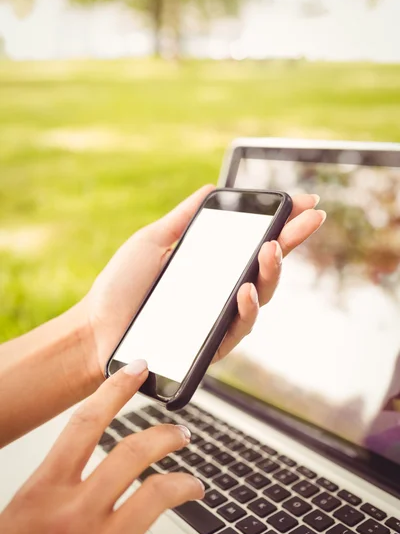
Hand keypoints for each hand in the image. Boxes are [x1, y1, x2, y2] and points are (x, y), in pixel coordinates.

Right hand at [0, 361, 209, 533]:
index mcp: (43, 493)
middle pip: (133, 452)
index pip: (85, 423)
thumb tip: (87, 451)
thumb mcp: (19, 517)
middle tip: (182, 433)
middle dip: (166, 434)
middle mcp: (73, 516)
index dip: (116, 389)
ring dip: (185, 483)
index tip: (138, 369)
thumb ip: (52, 484)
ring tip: (194, 486)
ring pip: (159, 493)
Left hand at [85, 185, 324, 379]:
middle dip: (292, 241)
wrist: (95, 327)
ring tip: (272, 249)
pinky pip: (239, 327)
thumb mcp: (152, 241)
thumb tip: (211, 189)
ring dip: (272, 272)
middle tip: (307, 220)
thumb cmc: (120, 286)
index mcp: (211, 265)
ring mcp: (219, 317)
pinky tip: (245, 291)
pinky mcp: (212, 344)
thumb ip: (183, 218)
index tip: (305, 202)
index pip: (255, 241)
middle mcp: (221, 290)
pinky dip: (246, 308)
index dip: (283, 223)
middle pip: (267, 266)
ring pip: (261, 296)